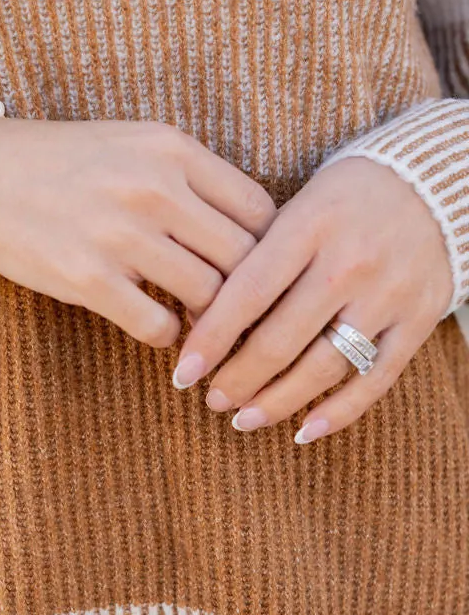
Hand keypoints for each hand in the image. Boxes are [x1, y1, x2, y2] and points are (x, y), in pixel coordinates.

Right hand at [0, 117, 275, 347]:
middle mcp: (154, 189)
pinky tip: (159, 328)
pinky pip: (157, 325)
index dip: (271, 250)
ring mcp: (120, 236)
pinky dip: (168, 336)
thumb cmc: (65, 165)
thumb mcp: (136, 146)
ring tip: (207, 330)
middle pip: (243, 259)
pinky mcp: (87, 280)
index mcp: (173, 150)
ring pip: (208, 297)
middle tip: (248, 318)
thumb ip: (193, 181)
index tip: (262, 273)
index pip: (260, 211)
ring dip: (211, 322)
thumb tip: (254, 242)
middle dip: (251, 295)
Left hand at [171, 157, 452, 442]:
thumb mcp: (296, 208)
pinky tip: (305, 430)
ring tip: (243, 419)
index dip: (212, 339)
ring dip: (278, 401)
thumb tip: (201, 322)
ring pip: (325, 366)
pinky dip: (339, 411)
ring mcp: (388, 294)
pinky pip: (376, 378)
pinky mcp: (419, 319)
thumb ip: (255, 258)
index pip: (249, 293)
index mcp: (309, 227)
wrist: (431, 184)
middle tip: (211, 400)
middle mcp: (350, 263)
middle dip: (239, 379)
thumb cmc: (344, 201)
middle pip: (282, 338)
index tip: (183, 373)